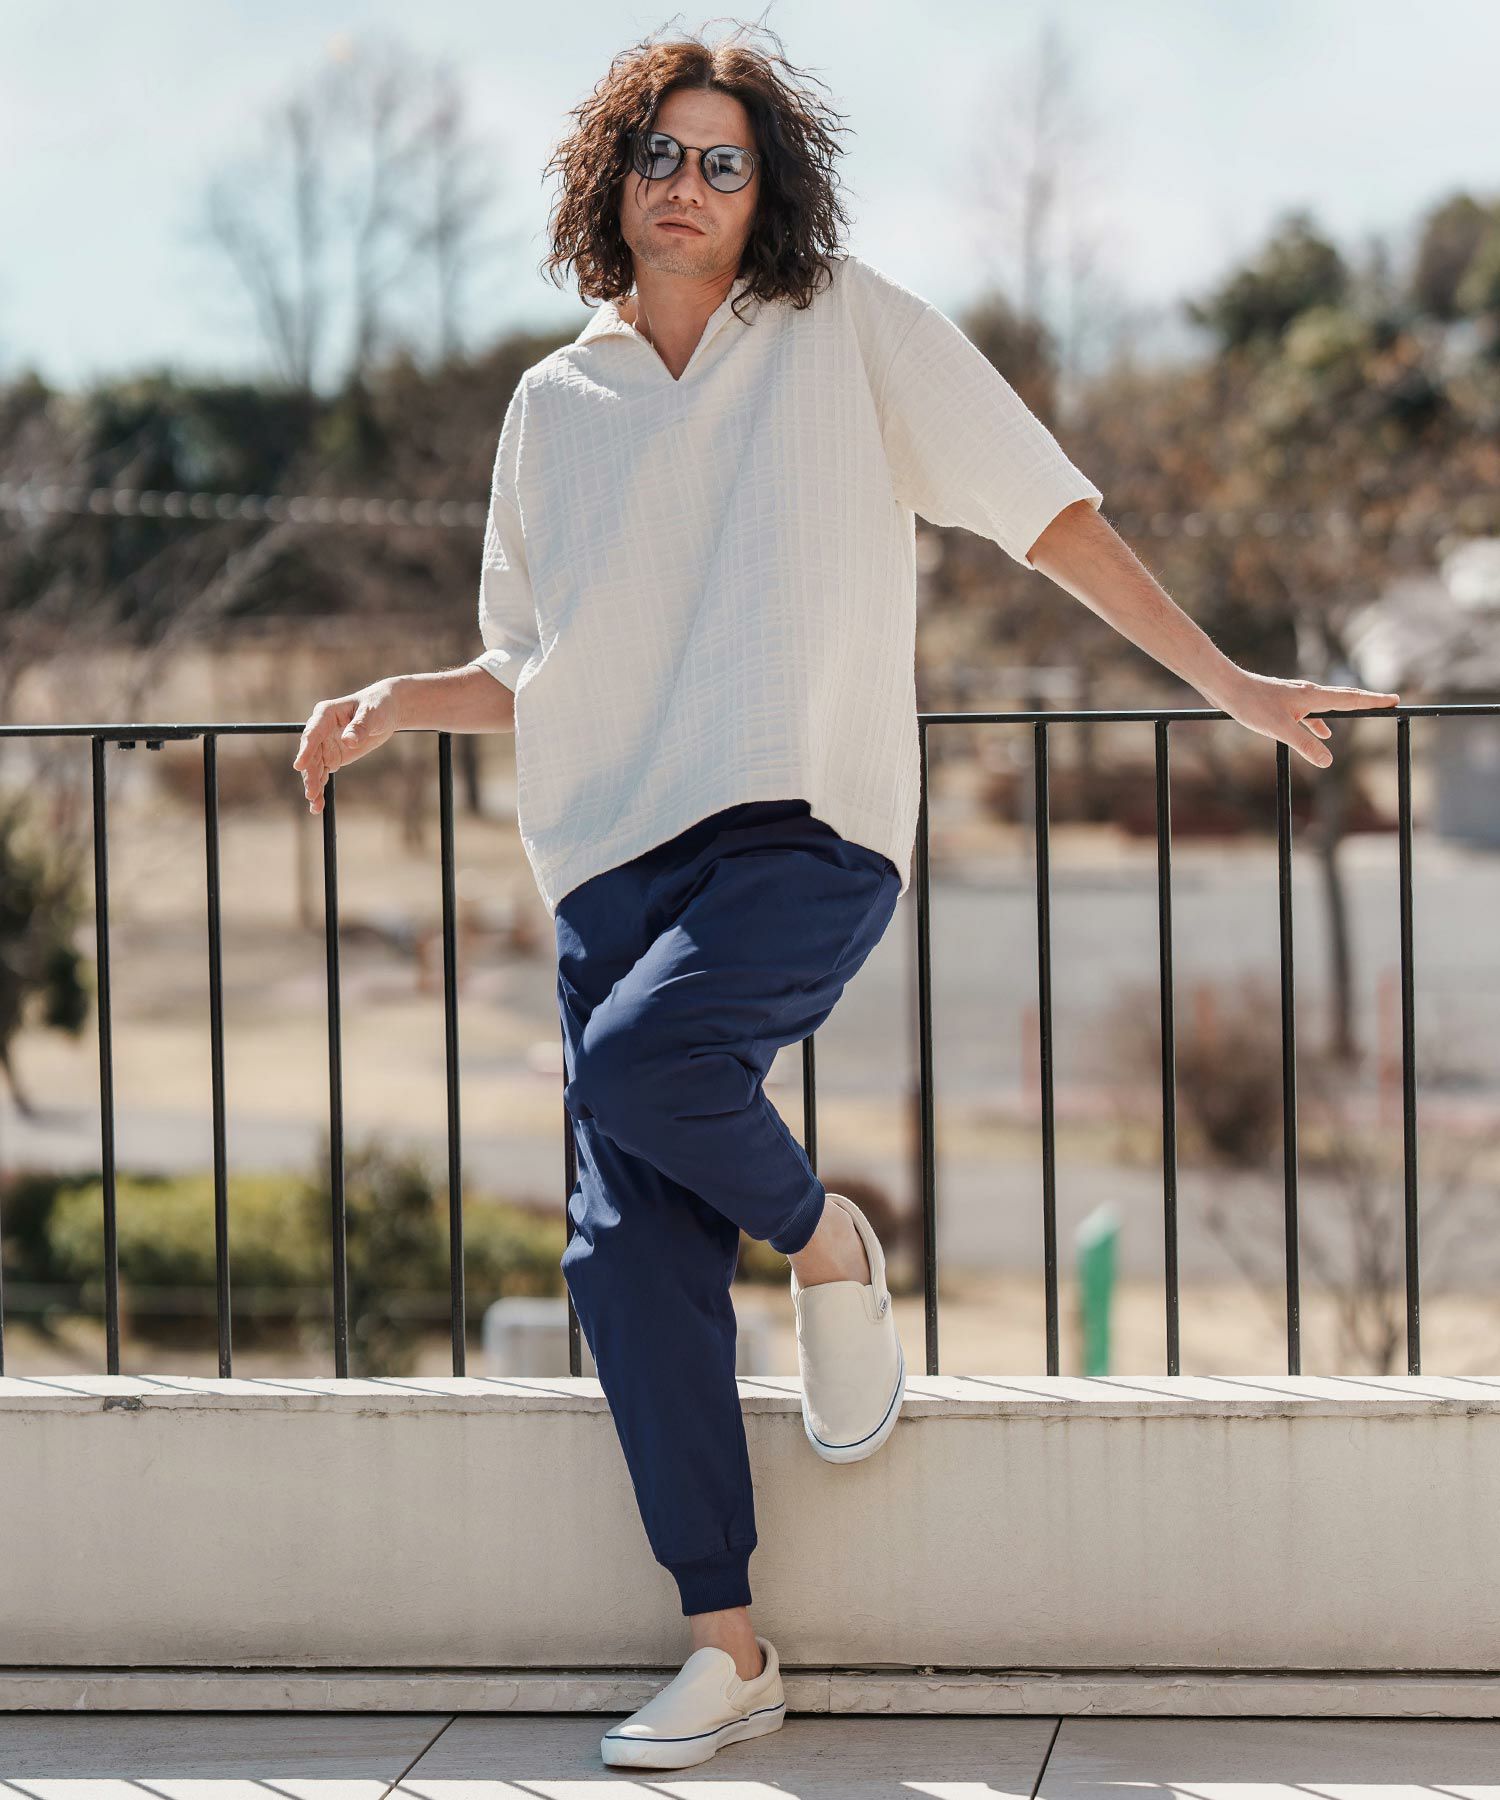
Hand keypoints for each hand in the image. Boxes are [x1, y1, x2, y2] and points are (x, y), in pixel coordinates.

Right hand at [292, 679, 402, 813]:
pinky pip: (322, 774)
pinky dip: (320, 788)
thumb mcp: (372, 714)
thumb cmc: (378, 707)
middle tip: (311, 794)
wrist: (385, 712)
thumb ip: (360, 726)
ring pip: (314, 768)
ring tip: (316, 806)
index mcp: (325, 714)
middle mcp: (320, 731)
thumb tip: (349, 740)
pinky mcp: (332, 757)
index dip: (305, 750)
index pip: (312, 733)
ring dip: (313, 786)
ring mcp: (324, 745)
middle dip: (310, 775)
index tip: (299, 766)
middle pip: (310, 755)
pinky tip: (318, 806)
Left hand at [1206, 668, 1399, 767]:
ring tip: (1363, 715)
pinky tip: (1322, 732)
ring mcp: (1296, 697)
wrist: (1228, 688)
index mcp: (1312, 697)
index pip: (1350, 698)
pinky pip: (1310, 712)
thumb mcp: (1281, 729)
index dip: (1373, 701)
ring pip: (1327, 705)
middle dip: (1367, 702)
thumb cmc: (1252, 705)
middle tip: (1389, 702)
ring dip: (1346, 711)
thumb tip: (1328, 761)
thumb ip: (1305, 745)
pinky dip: (1320, 721)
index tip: (1394, 699)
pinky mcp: (1284, 702)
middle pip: (1345, 698)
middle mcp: (1308, 693)